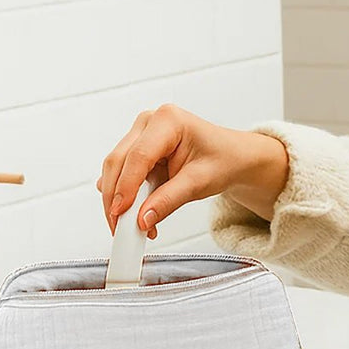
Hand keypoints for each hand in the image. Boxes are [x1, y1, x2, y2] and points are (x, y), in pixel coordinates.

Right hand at [97, 104, 268, 237]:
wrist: (233, 158)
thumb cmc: (223, 160)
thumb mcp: (200, 183)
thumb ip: (169, 200)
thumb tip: (143, 219)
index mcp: (168, 120)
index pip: (139, 156)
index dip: (126, 187)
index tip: (121, 213)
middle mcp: (150, 122)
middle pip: (119, 161)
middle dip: (116, 198)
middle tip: (120, 228)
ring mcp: (140, 134)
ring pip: (115, 169)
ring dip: (118, 200)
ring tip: (131, 225)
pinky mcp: (136, 149)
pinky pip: (121, 174)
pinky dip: (124, 196)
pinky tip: (135, 213)